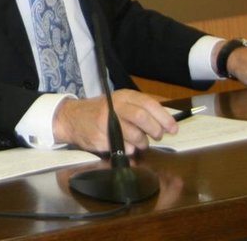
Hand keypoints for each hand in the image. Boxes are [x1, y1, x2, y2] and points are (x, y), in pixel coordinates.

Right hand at [52, 89, 177, 154]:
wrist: (73, 118)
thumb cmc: (102, 111)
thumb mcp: (121, 103)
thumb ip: (141, 110)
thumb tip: (167, 124)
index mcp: (123, 96)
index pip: (148, 104)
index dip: (164, 117)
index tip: (173, 128)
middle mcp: (114, 106)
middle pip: (141, 117)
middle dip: (154, 130)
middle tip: (157, 136)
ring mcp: (105, 122)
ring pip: (134, 135)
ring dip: (143, 142)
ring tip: (140, 142)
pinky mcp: (100, 136)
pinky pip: (123, 147)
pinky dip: (129, 149)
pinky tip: (125, 145)